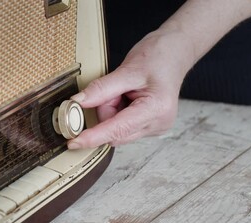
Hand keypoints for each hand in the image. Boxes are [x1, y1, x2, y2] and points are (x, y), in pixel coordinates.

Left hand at [68, 28, 194, 148]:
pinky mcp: (150, 126)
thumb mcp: (127, 69)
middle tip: (116, 89)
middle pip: (114, 131)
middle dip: (106, 111)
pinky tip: (129, 97)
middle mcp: (158, 123)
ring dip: (112, 111)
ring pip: (116, 130)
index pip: (117, 130)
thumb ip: (101, 89)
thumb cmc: (159, 57)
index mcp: (156, 109)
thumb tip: (78, 103)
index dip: (93, 137)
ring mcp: (155, 127)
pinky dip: (118, 112)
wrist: (176, 52)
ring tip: (126, 91)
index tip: (74, 142)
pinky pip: (123, 126)